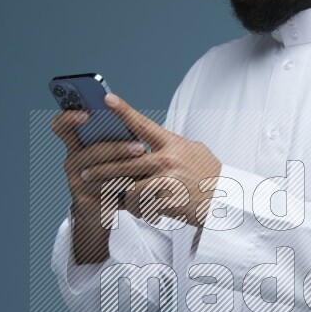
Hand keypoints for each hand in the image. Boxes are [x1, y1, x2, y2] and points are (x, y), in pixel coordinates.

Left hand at [73, 93, 222, 229]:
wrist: (226, 201)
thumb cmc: (209, 177)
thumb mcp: (194, 153)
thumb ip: (171, 146)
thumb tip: (151, 139)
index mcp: (173, 143)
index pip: (143, 124)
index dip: (123, 111)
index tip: (107, 99)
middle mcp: (168, 159)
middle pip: (124, 160)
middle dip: (100, 168)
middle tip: (85, 173)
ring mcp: (167, 179)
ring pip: (128, 185)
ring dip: (121, 195)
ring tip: (117, 200)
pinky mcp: (167, 199)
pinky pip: (139, 204)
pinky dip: (136, 209)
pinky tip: (141, 211)